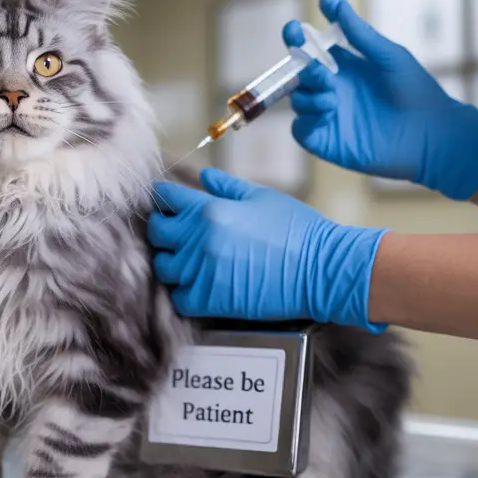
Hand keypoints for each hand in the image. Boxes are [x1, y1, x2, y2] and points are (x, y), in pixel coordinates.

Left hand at [149, 167, 386, 331]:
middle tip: (177, 231)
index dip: (165, 198)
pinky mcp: (210, 301)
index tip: (169, 203)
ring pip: (163, 266)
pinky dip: (184, 292)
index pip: (167, 198)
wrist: (320, 269)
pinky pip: (179, 298)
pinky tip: (199, 284)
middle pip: (157, 232)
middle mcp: (199, 240)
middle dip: (163, 228)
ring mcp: (202, 272)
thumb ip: (227, 187)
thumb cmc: (297, 229)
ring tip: (189, 259)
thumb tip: (203, 177)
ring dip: (172, 261)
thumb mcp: (262, 197)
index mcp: (210, 209)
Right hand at [285, 0, 477, 199]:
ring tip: (332, 97)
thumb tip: (331, 1)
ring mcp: (327, 116)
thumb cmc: (416, 91)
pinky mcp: (327, 141)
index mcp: (344, 66)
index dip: (296, 37)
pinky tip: (327, 113)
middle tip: (321, 71)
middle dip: (300, 67)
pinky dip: (305, 120)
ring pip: (297, 100)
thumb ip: (358, 33)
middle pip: (297, 73)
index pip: (310, 49)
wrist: (431, 134)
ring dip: (307, 94)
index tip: (295, 29)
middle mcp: (332, 89)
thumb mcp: (388, 56)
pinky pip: (300, 130)